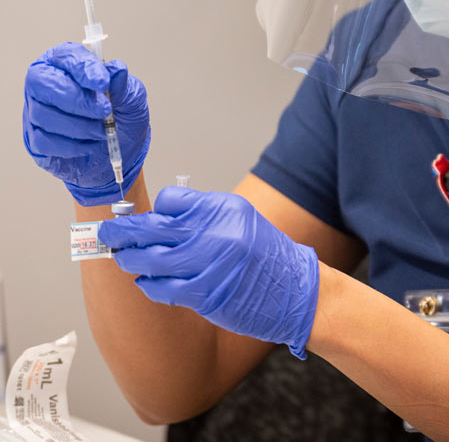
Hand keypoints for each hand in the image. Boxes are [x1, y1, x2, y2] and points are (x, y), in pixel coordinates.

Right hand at [23, 42, 149, 205]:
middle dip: (76, 99)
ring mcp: (36, 110)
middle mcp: (46, 83)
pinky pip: (44, 141)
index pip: (67, 56)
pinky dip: (72, 145)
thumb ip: (124, 85)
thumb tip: (116, 70)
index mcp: (69, 63)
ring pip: (43, 114)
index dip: (83, 68)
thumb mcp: (132, 98)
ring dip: (79, 126)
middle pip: (43, 82)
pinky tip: (89, 144)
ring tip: (103, 130)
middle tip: (105, 110)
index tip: (103, 83)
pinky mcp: (35, 139)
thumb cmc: (123, 116)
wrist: (121, 151)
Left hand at [98, 188, 319, 359]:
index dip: (154, 211)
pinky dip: (148, 285)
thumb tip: (162, 216)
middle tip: (108, 232)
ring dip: (131, 259)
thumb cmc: (265, 254)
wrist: (294, 289)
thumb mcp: (240, 219)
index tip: (141, 218)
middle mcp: (216, 232)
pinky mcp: (207, 294)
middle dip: (125, 231)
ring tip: (122, 258)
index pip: (172, 200)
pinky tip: (144, 282)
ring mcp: (211, 264)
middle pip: (156, 227)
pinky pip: (164, 289)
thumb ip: (204, 215)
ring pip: (153, 259)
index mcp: (224, 209)